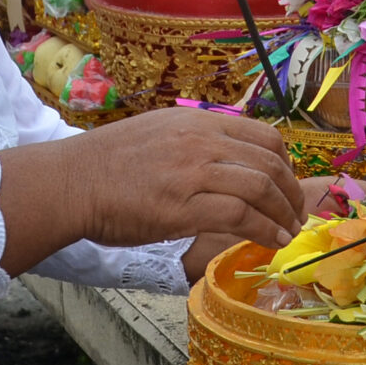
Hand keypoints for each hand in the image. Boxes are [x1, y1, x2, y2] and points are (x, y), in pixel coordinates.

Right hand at [0, 107, 305, 274]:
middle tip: (295, 215)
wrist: (70, 182)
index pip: (264, 136)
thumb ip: (195, 141)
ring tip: (287, 232)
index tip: (288, 186)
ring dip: (283, 215)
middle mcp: (201, 141)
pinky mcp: (183, 207)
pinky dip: (264, 230)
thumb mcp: (158, 132)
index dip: (285, 164)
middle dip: (291, 192)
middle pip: (270, 162)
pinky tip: (271, 242)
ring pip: (261, 188)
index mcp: (198, 122)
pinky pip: (241, 216)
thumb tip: (227, 159)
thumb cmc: (107, 163)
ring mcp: (193, 172)